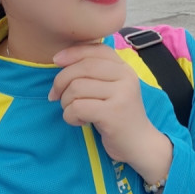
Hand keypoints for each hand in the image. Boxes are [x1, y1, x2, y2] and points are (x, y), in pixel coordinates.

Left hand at [49, 43, 171, 183]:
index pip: (95, 49)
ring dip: (66, 102)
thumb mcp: (111, 88)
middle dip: (61, 81)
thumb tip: (59, 59)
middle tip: (55, 96)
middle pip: (82, 68)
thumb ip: (94, 72)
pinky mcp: (113, 114)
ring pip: (76, 88)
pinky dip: (70, 116)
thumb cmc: (117, 115)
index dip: (72, 52)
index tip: (55, 61)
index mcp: (125, 68)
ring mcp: (121, 95)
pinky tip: (80, 122)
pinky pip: (77, 107)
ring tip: (74, 112)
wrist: (139, 144)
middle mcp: (126, 77)